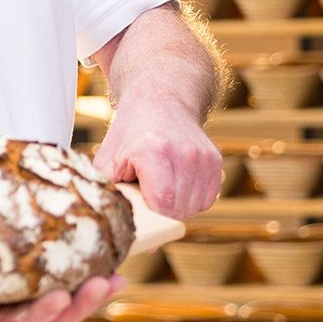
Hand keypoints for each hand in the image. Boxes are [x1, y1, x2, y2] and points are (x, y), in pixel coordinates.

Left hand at [93, 96, 223, 219]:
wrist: (160, 101)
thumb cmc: (130, 133)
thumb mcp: (107, 158)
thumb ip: (108, 190)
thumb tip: (115, 220)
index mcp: (154, 151)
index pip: (162, 203)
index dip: (149, 209)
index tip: (139, 195)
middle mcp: (184, 154)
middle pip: (178, 210)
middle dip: (161, 208)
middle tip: (148, 187)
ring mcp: (203, 158)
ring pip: (194, 207)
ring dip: (177, 204)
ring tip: (162, 182)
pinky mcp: (215, 161)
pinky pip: (206, 200)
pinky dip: (191, 198)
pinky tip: (176, 182)